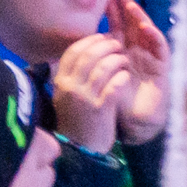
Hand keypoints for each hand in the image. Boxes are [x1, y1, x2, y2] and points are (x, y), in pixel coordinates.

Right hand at [50, 28, 132, 155]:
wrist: (79, 149)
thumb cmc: (76, 120)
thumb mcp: (65, 95)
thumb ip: (70, 76)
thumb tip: (81, 54)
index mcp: (61, 81)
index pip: (73, 52)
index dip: (89, 41)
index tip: (101, 37)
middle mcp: (70, 87)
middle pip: (89, 56)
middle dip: (106, 46)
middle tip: (118, 44)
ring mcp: (85, 98)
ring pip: (103, 68)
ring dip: (116, 60)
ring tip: (124, 59)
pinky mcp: (100, 109)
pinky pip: (113, 86)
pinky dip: (121, 78)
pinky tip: (125, 77)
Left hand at [99, 0, 172, 141]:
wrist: (132, 124)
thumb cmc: (115, 100)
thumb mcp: (97, 79)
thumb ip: (86, 65)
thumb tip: (62, 52)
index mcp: (121, 54)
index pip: (118, 29)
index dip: (113, 15)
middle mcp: (137, 54)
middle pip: (134, 26)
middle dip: (129, 9)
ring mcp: (150, 60)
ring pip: (148, 34)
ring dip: (142, 19)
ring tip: (132, 6)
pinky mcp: (162, 69)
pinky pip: (161, 50)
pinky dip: (155, 37)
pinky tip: (147, 27)